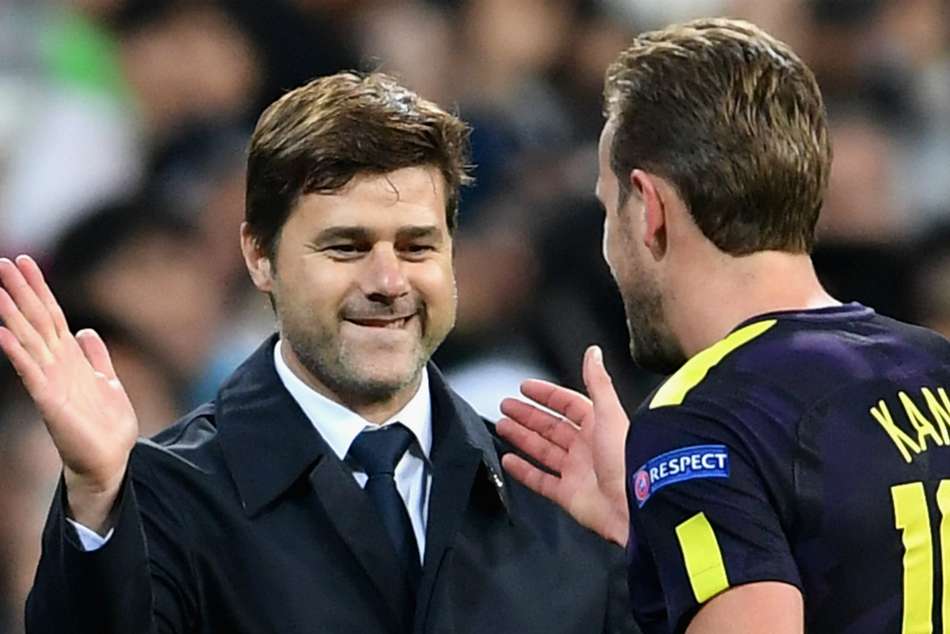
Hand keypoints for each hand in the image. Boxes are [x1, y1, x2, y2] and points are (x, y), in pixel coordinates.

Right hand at [0, 256, 137, 531]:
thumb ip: (96, 356)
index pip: (52, 315)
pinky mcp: (50, 401)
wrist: (110, 459)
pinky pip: (31, 373)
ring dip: (13, 316)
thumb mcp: (107, 380)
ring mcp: (51, 381)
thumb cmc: (106, 424)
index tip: (25, 262)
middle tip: (2, 263)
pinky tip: (2, 334)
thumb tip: (87, 331)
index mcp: (70, 358)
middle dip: (21, 292)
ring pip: (29, 341)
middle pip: (37, 320)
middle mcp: (57, 365)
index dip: (40, 289)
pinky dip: (18, 353)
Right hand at [497, 345, 629, 545]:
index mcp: (599, 426)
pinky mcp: (569, 495)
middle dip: (528, 415)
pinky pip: (540, 480)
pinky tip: (509, 460)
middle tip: (507, 405)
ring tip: (502, 426)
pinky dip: (523, 471)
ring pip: (543, 450)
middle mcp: (588, 448)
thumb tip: (593, 353)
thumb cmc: (629, 459)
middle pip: (551, 426)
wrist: (635, 504)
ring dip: (522, 438)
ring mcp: (577, 472)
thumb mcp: (610, 413)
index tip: (525, 387)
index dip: (547, 394)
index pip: (568, 404)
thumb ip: (598, 382)